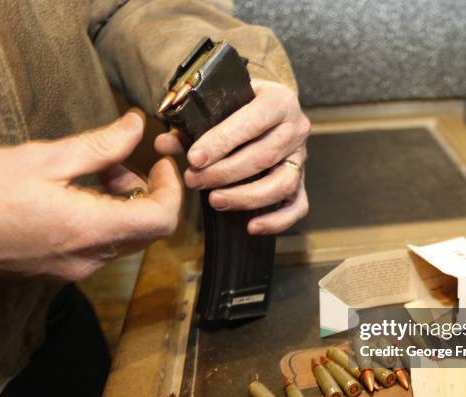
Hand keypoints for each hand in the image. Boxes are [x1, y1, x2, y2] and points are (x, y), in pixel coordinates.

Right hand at [0, 111, 181, 280]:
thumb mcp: (43, 158)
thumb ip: (100, 146)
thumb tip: (136, 126)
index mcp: (88, 230)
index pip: (161, 220)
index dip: (171, 190)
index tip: (160, 163)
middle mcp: (88, 258)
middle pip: (148, 230)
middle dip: (146, 192)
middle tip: (119, 163)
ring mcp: (75, 270)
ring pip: (127, 238)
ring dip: (125, 204)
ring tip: (96, 173)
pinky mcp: (61, 271)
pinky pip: (103, 247)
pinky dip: (106, 219)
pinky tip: (79, 195)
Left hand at [155, 79, 309, 234]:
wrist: (267, 111)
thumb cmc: (238, 107)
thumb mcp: (218, 105)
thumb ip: (191, 125)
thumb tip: (163, 145)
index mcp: (279, 100)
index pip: (251, 122)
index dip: (221, 142)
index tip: (194, 160)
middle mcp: (296, 128)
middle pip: (263, 156)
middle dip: (225, 173)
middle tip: (194, 181)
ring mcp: (301, 158)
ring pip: (282, 184)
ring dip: (246, 197)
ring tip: (215, 201)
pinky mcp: (302, 182)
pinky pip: (298, 207)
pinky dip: (277, 221)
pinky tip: (251, 226)